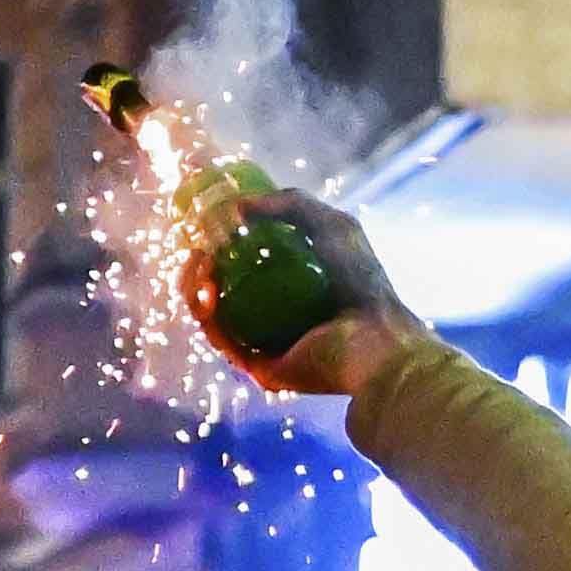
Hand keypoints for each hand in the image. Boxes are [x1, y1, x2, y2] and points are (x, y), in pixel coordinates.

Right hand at [199, 190, 420, 398]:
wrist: (375, 337)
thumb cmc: (362, 281)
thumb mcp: (333, 225)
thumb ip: (292, 203)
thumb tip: (240, 205)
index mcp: (287, 286)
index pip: (239, 265)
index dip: (216, 245)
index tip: (203, 226)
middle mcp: (272, 316)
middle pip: (218, 288)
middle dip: (198, 265)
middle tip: (197, 247)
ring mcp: (263, 343)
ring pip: (212, 313)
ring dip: (195, 285)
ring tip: (200, 263)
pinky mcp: (256, 367)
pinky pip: (220, 338)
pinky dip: (205, 313)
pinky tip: (205, 288)